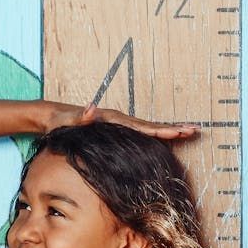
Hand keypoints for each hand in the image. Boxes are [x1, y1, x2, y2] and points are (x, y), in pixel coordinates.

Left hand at [45, 102, 198, 139]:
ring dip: (168, 131)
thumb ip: (79, 116)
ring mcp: (119, 124)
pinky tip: (165, 140)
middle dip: (173, 128)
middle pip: (151, 125)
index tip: (178, 131)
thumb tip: (92, 107)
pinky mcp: (116, 130)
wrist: (53, 116)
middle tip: (194, 130)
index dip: (160, 130)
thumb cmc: (59, 121)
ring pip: (148, 128)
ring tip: (188, 133)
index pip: (141, 126)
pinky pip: (140, 133)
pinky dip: (155, 135)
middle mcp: (119, 119)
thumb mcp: (66, 120)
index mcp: (112, 119)